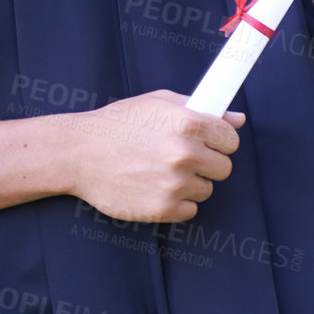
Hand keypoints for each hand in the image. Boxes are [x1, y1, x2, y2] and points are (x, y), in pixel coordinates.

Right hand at [60, 89, 244, 222]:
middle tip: (178, 158)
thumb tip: (237, 119)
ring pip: (206, 190)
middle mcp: (184, 153)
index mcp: (187, 123)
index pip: (230, 140)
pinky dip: (175, 202)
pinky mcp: (163, 208)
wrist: (77, 153)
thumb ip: (200, 109)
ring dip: (188, 183)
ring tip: (158, 171)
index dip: (218, 141)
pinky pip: (190, 209)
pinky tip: (153, 186)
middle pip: (223, 168)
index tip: (206, 143)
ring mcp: (174, 183)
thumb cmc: (116, 125)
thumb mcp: (156, 104)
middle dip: (206, 163)